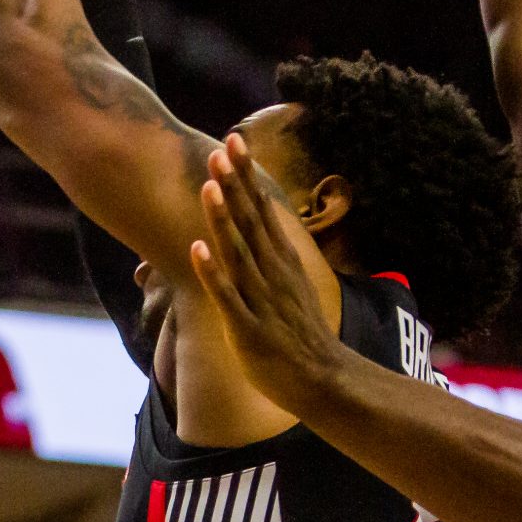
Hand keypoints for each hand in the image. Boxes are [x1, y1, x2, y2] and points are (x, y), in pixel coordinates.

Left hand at [188, 134, 353, 415]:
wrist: (323, 381)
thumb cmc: (301, 336)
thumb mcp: (290, 286)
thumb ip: (272, 256)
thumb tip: (260, 225)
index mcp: (281, 262)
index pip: (262, 209)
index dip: (246, 176)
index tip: (233, 140)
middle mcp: (273, 274)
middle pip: (251, 222)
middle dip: (235, 185)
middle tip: (220, 148)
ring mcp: (262, 300)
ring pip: (239, 253)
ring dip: (223, 219)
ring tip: (209, 186)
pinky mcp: (249, 329)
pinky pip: (228, 297)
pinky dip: (214, 273)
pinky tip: (197, 249)